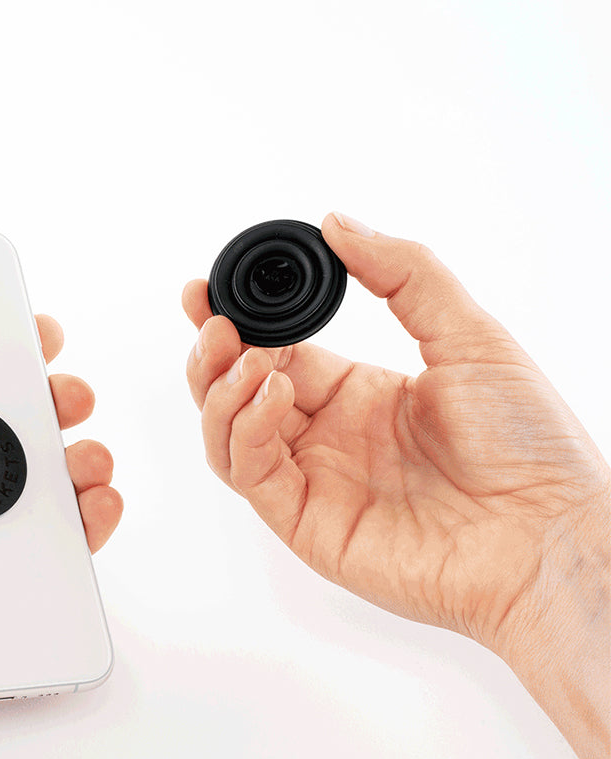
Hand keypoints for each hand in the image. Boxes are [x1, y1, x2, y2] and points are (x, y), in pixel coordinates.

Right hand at [185, 212, 608, 758]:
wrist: (549, 535)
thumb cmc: (528, 443)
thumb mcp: (470, 334)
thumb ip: (402, 273)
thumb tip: (336, 223)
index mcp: (358, 393)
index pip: (275, 350)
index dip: (239, 322)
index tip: (208, 291)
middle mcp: (327, 436)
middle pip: (238, 391)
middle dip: (214, 352)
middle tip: (213, 320)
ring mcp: (313, 480)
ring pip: (228, 433)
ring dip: (221, 390)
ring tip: (244, 356)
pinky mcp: (305, 521)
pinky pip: (249, 472)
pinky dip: (244, 429)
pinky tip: (271, 394)